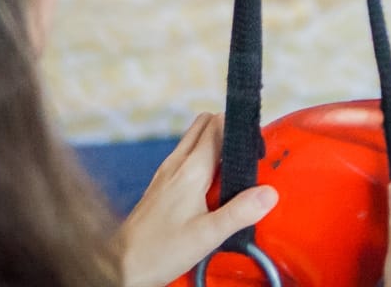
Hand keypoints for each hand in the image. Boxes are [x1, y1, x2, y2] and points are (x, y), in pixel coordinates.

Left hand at [116, 113, 277, 286]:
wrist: (121, 265)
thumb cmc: (159, 251)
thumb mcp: (207, 235)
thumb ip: (239, 212)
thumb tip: (269, 193)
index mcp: (190, 170)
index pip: (217, 126)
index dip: (239, 129)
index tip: (255, 145)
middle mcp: (176, 164)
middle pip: (204, 125)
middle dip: (227, 130)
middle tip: (245, 156)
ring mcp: (165, 173)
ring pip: (193, 141)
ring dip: (214, 145)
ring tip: (231, 172)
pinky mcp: (160, 185)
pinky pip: (184, 158)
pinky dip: (201, 160)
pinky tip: (209, 188)